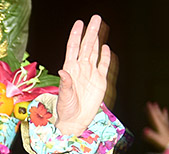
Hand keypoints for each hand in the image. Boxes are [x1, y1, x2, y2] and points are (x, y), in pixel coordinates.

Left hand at [55, 15, 110, 135]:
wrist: (75, 121)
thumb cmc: (66, 110)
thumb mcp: (64, 97)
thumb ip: (66, 83)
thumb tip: (63, 70)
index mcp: (70, 70)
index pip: (73, 48)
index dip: (76, 36)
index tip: (79, 23)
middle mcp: (80, 69)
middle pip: (86, 46)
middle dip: (90, 32)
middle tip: (95, 18)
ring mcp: (90, 74)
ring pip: (95, 52)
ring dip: (97, 39)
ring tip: (99, 26)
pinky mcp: (100, 81)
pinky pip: (103, 65)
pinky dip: (105, 56)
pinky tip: (106, 47)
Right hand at [143, 102, 168, 149]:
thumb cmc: (166, 143)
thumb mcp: (157, 139)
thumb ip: (151, 135)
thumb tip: (144, 130)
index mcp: (160, 126)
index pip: (155, 116)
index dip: (151, 110)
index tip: (148, 104)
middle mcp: (163, 124)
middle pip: (158, 115)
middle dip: (154, 109)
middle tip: (151, 103)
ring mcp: (166, 125)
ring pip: (162, 116)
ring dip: (159, 110)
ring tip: (157, 105)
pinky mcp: (168, 127)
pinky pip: (166, 118)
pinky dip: (165, 114)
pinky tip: (165, 111)